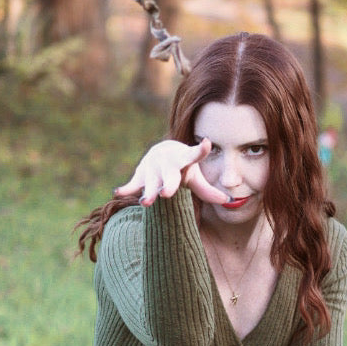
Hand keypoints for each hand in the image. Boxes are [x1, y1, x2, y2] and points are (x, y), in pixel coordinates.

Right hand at [115, 137, 231, 206]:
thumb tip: (228, 201)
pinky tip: (118, 192)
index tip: (206, 143)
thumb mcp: (195, 177)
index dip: (201, 150)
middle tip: (166, 194)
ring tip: (146, 203)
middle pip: (168, 176)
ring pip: (149, 182)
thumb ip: (208, 190)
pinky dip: (126, 188)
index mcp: (184, 159)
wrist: (161, 153)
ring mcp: (152, 169)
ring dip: (147, 192)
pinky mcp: (140, 176)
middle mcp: (167, 164)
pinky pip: (132, 184)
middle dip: (167, 185)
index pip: (194, 155)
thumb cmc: (182, 168)